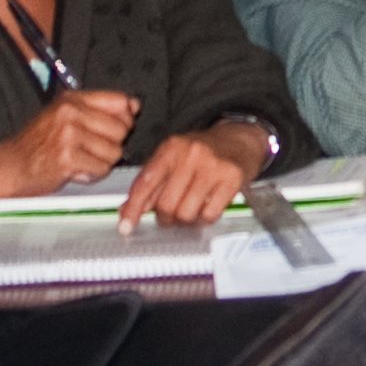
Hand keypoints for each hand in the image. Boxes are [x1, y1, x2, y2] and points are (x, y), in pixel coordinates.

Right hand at [0, 88, 140, 195]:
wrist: (8, 167)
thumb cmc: (39, 144)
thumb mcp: (64, 116)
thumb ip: (99, 109)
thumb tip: (134, 105)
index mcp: (72, 99)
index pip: (120, 101)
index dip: (123, 120)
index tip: (108, 130)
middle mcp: (70, 112)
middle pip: (122, 129)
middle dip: (110, 144)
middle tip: (87, 150)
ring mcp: (68, 134)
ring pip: (114, 151)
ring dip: (100, 162)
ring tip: (78, 160)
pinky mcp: (67, 158)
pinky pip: (101, 168)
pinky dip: (91, 175)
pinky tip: (73, 171)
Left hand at [115, 124, 272, 229]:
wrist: (240, 138)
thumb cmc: (203, 150)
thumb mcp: (173, 157)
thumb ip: (151, 182)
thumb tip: (129, 210)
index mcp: (171, 148)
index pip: (145, 183)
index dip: (133, 209)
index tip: (126, 226)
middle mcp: (191, 155)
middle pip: (166, 205)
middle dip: (165, 217)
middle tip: (170, 215)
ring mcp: (213, 167)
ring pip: (187, 213)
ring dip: (185, 220)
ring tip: (190, 210)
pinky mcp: (232, 179)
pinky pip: (210, 215)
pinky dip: (205, 218)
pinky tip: (206, 207)